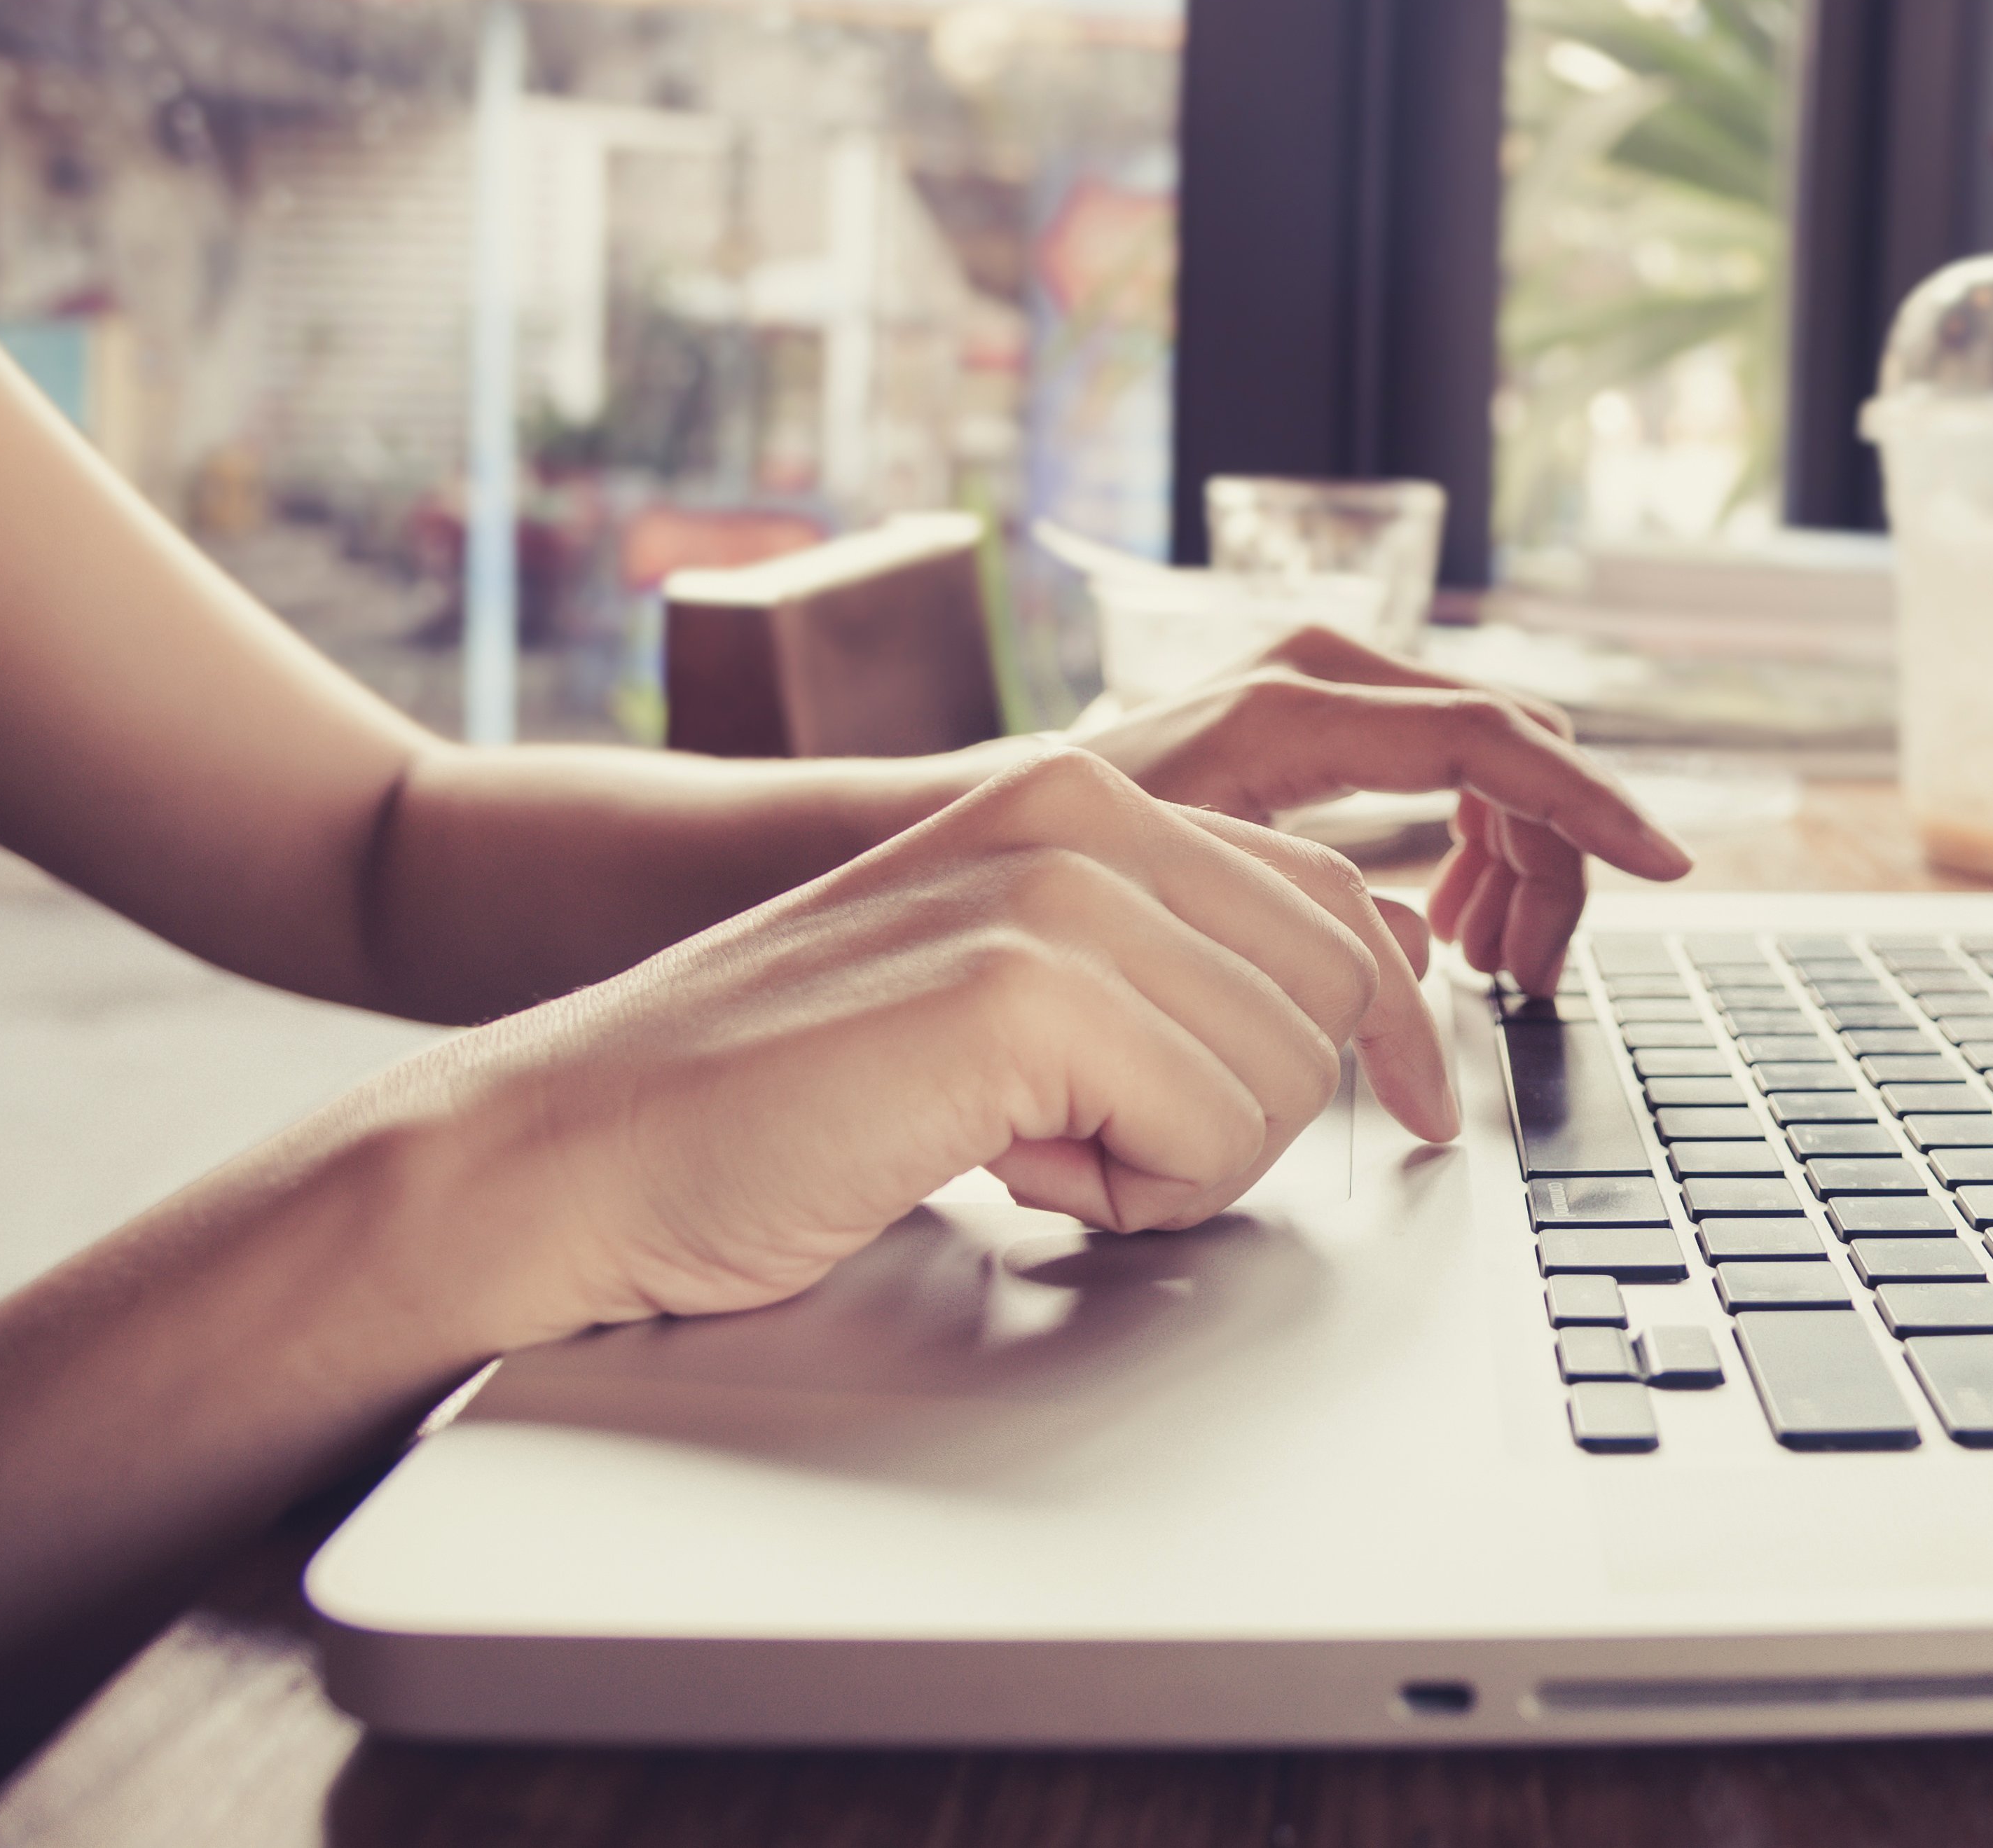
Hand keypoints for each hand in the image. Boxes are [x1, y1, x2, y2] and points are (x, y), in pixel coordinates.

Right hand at [423, 747, 1458, 1346]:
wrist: (576, 1149)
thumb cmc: (777, 1102)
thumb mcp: (1008, 992)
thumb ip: (1152, 970)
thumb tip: (1330, 1021)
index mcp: (1087, 794)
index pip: (1336, 897)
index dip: (1391, 1021)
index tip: (1416, 1110)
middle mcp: (1086, 807)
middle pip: (1340, 980)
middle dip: (1257, 1111)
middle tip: (1111, 1157)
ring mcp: (1057, 886)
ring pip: (1288, 1067)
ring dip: (1182, 1165)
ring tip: (1034, 1157)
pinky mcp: (1024, 988)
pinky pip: (1213, 1134)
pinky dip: (1130, 1198)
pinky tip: (1003, 1173)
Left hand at [1067, 624, 1689, 994]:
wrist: (993, 815)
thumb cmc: (1072, 864)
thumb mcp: (1198, 897)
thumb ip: (1323, 920)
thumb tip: (1433, 953)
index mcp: (1299, 711)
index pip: (1495, 740)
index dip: (1589, 809)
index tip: (1664, 862)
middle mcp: (1329, 669)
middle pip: (1519, 751)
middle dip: (1554, 867)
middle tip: (1527, 978)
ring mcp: (1337, 681)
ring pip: (1504, 760)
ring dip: (1521, 865)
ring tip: (1492, 963)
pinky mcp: (1338, 711)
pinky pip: (1463, 765)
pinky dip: (1481, 844)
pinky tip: (1453, 923)